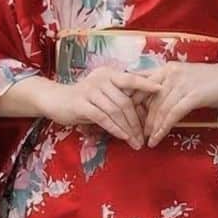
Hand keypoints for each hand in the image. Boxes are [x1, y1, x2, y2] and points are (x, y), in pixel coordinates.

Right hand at [41, 65, 156, 148]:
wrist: (55, 100)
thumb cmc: (84, 99)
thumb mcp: (103, 94)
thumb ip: (120, 97)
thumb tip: (145, 110)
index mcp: (109, 74)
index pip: (132, 78)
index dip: (147, 84)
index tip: (161, 90)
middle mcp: (101, 79)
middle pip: (126, 101)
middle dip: (137, 122)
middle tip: (144, 138)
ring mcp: (91, 90)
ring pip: (116, 111)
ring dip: (128, 129)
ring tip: (135, 142)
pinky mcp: (81, 104)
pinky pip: (103, 117)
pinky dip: (115, 128)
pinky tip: (123, 137)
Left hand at [129, 61, 217, 146]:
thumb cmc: (207, 80)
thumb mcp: (181, 78)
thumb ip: (165, 86)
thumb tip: (149, 102)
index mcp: (164, 69)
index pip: (139, 86)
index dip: (131, 104)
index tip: (127, 119)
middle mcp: (170, 74)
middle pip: (147, 100)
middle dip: (140, 120)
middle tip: (135, 135)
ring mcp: (181, 84)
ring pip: (159, 109)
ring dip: (151, 127)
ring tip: (146, 140)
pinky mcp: (192, 95)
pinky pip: (173, 114)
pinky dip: (163, 128)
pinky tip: (158, 137)